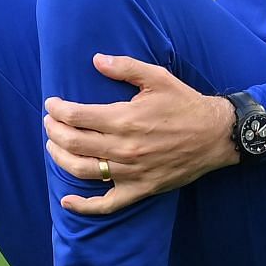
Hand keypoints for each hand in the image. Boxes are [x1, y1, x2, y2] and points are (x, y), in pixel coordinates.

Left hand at [43, 54, 237, 214]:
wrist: (216, 135)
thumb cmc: (186, 104)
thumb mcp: (158, 78)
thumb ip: (125, 68)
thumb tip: (96, 60)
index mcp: (124, 119)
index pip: (76, 116)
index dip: (57, 109)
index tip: (51, 104)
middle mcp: (123, 148)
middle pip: (72, 143)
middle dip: (53, 131)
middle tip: (49, 122)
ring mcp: (130, 172)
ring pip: (82, 170)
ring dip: (60, 158)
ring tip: (53, 146)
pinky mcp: (140, 189)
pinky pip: (106, 204)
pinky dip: (83, 206)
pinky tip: (67, 200)